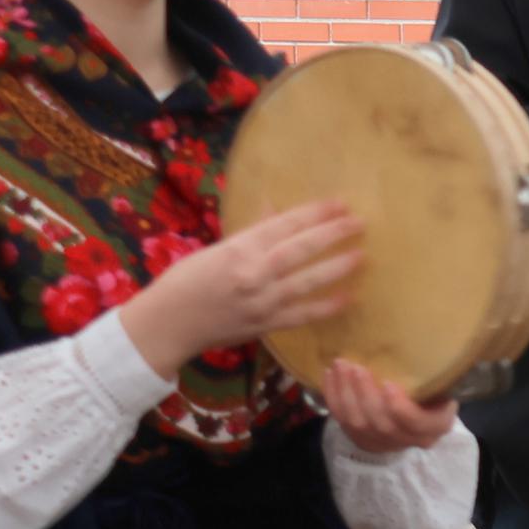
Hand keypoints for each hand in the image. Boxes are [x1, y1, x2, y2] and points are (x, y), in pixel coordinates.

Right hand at [121, 200, 363, 377]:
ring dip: (336, 268)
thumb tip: (276, 210)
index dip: (313, 213)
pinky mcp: (265, 325)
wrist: (167, 324)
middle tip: (359, 223)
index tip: (338, 203)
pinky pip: (303, 315)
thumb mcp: (216, 250)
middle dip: (331, 234)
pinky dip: (326, 307)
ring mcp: (261, 301)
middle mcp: (252, 273)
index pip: (282, 225)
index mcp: (237, 249)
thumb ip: (251, 234)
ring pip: (306, 281)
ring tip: (361, 255)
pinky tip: (349, 298)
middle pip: (299, 249)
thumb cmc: (186, 281)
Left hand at [322, 355, 458, 454]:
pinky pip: (342, 421)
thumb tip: (425, 340)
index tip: (388, 383)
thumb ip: (434, 372)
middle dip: (365, 394)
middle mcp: (410, 439)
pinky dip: (333, 398)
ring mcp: (383, 442)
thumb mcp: (441, 381)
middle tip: (355, 367)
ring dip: (346, 394)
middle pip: (383, 424)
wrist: (417, 410)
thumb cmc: (432, 388)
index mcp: (435, 425)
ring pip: (359, 424)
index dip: (400, 408)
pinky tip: (330, 375)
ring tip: (340, 365)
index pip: (417, 423)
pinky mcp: (361, 438)